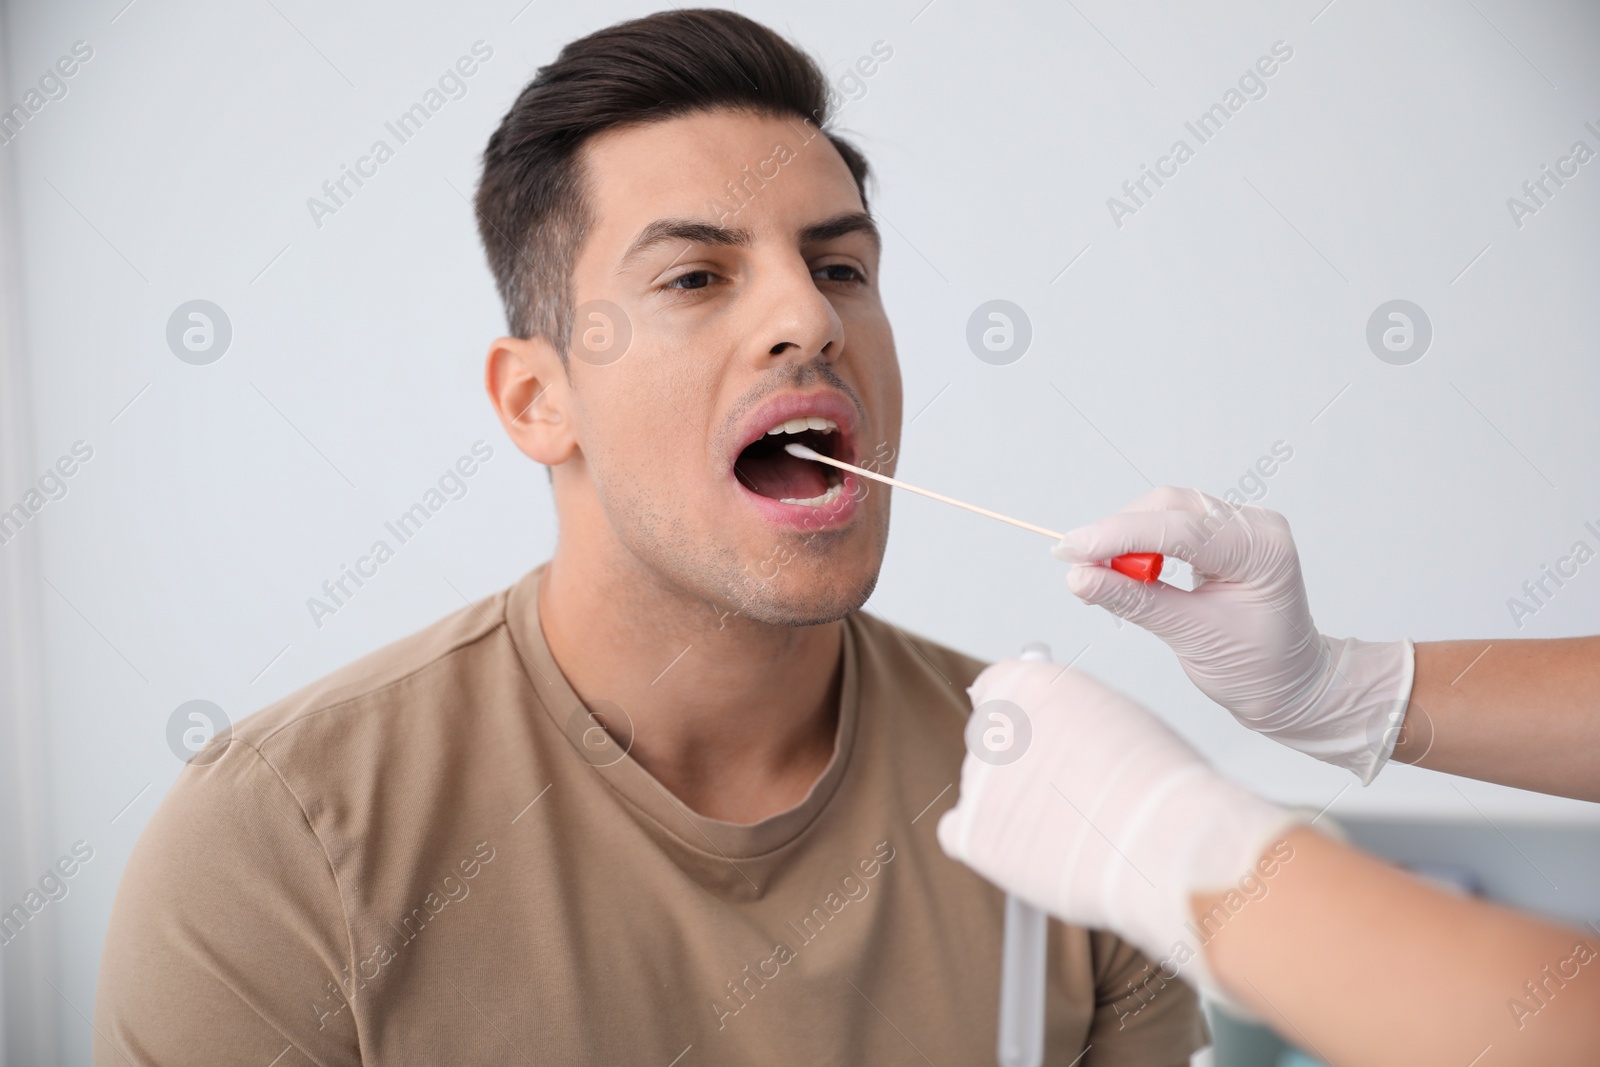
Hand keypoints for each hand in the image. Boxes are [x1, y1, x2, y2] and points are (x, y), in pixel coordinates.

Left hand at [937, 657, 1294, 996]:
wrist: (1168, 844)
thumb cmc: (1162, 787)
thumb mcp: (1120, 720)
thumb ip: (1072, 717)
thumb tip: (1059, 731)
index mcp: (1028, 684)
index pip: (995, 691)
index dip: (1019, 720)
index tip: (1033, 739)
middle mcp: (994, 724)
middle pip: (991, 746)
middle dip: (1021, 770)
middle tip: (1070, 798)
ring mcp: (976, 779)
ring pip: (984, 795)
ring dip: (1016, 812)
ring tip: (1078, 832)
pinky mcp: (969, 833)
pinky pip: (961, 836)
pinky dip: (991, 848)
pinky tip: (1036, 854)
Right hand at [1053, 487, 1413, 783]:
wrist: (1292, 684)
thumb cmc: (1260, 669)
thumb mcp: (1193, 639)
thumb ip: (1135, 602)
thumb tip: (1081, 577)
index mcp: (1262, 549)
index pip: (1179, 528)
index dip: (1117, 536)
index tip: (1070, 550)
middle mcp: (1254, 526)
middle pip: (1169, 506)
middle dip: (1116, 532)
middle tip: (1074, 563)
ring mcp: (1239, 526)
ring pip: (1165, 510)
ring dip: (1123, 537)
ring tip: (1096, 573)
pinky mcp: (1220, 535)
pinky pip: (1169, 524)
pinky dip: (1137, 543)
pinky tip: (1120, 568)